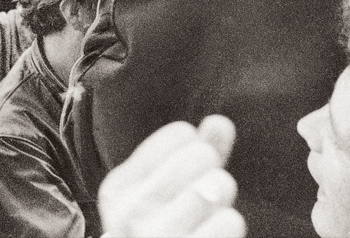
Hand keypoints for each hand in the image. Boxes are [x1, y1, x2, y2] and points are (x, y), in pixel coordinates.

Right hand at [99, 115, 244, 237]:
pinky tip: (214, 234)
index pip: (180, 134)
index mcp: (119, 189)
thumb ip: (193, 156)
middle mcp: (132, 214)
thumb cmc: (162, 235)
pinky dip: (230, 226)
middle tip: (205, 196)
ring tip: (210, 217)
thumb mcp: (163, 195)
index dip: (196, 150)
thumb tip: (220, 121)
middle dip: (214, 172)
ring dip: (223, 201)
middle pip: (201, 156)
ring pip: (217, 186)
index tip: (187, 176)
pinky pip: (230, 222)